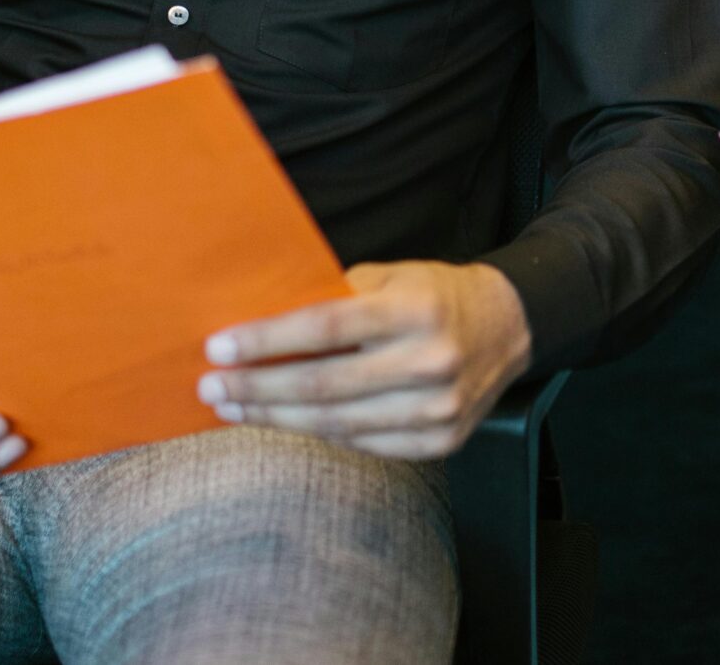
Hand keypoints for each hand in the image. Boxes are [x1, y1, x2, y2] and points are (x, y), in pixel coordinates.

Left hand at [197, 260, 532, 457]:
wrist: (509, 327)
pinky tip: (281, 422)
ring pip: (337, 422)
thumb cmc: (434, 295)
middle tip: (211, 387)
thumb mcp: (391, 276)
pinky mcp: (439, 442)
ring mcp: (437, 409)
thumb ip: (336, 297)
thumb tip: (261, 319)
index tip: (219, 347)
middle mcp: (429, 361)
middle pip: (323, 384)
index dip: (268, 341)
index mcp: (415, 309)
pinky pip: (362, 444)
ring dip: (275, 417)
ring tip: (232, 408)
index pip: (326, 328)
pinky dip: (316, 433)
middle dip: (257, 387)